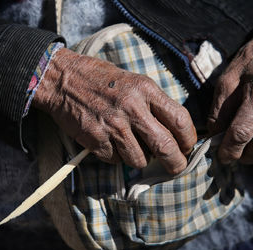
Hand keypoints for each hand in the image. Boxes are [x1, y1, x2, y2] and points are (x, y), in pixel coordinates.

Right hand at [33, 48, 196, 173]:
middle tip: (177, 167)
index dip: (189, 139)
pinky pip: (116, 160)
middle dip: (176, 163)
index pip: (180, 120)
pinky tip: (111, 141)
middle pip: (165, 147)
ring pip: (140, 160)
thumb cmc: (103, 80)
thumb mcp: (135, 81)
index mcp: (146, 90)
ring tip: (132, 145)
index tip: (187, 146)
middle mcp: (131, 108)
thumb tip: (174, 133)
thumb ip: (155, 104)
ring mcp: (112, 126)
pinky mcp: (96, 140)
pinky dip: (117, 156)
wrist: (63, 79)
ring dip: (141, 158)